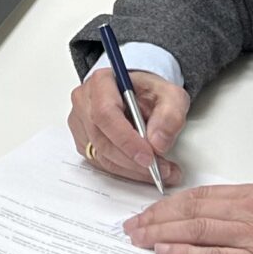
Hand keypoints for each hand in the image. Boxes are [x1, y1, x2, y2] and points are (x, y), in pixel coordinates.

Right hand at [68, 67, 187, 184]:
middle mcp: (84, 101)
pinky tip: (143, 169)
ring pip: (101, 156)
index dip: (126, 139)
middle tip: (161, 169)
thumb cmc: (148, 91)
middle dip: (133, 160)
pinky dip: (125, 171)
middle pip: (102, 139)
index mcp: (101, 82)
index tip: (149, 156)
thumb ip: (170, 116)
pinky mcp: (84, 141)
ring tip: (160, 171)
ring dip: (132, 169)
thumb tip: (158, 143)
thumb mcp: (171, 95)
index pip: (105, 114)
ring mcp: (81, 123)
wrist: (138, 94)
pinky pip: (101, 163)